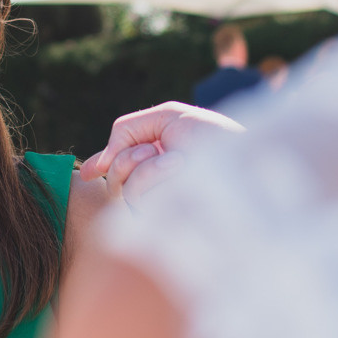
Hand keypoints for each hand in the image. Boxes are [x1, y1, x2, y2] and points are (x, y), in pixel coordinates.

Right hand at [81, 101, 242, 201]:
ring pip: (121, 184)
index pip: (122, 166)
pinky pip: (133, 192)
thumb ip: (127, 130)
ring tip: (178, 160)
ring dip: (145, 164)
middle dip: (127, 154)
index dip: (104, 165)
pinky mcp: (161, 220)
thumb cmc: (216, 137)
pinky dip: (152, 172)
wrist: (248, 163)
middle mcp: (158, 186)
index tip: (88, 174)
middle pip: (114, 172)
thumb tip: (96, 165)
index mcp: (159, 159)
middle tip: (156, 148)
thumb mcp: (169, 117)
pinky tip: (179, 170)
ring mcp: (159, 205)